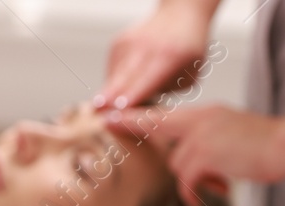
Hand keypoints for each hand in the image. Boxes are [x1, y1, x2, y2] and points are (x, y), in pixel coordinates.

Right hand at [97, 0, 212, 109]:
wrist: (179, 14)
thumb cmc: (187, 53)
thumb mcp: (188, 77)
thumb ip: (165, 95)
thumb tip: (138, 113)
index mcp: (169, 58)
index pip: (147, 80)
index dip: (133, 95)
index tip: (120, 107)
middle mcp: (146, 48)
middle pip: (124, 77)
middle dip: (110, 95)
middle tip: (97, 110)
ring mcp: (129, 43)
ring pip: (115, 77)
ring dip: (112, 96)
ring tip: (115, 105)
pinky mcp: (117, 43)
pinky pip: (112, 72)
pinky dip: (116, 84)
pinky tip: (126, 85)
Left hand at [107, 105, 284, 205]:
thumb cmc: (267, 146)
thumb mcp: (235, 137)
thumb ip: (212, 145)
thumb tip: (198, 170)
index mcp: (207, 113)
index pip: (164, 114)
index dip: (135, 116)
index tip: (110, 115)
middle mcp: (200, 120)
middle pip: (160, 134)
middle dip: (135, 130)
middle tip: (109, 123)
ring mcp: (201, 136)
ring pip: (177, 165)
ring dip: (190, 181)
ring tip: (213, 186)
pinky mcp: (205, 154)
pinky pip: (186, 180)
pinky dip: (191, 194)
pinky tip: (197, 201)